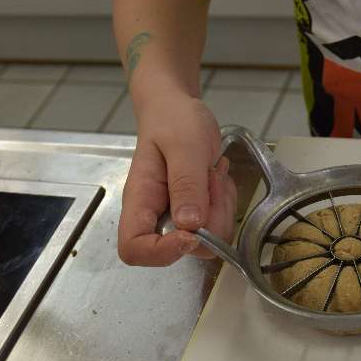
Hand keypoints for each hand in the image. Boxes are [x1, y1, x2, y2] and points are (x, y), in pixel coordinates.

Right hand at [117, 90, 237, 265]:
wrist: (177, 108)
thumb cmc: (172, 121)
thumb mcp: (184, 145)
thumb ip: (186, 184)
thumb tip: (189, 225)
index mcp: (140, 201)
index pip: (134, 249)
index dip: (162, 252)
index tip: (191, 231)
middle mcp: (155, 216)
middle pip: (182, 250)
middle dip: (209, 222)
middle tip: (211, 180)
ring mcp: (177, 217)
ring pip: (207, 240)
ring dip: (220, 209)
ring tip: (213, 173)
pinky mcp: (196, 214)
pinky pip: (219, 226)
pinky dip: (225, 204)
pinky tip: (216, 178)